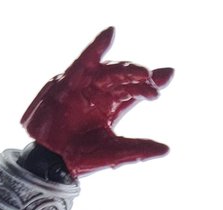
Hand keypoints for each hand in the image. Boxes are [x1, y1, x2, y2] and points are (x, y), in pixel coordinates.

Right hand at [21, 27, 172, 176]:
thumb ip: (140, 148)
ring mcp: (84, 86)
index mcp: (111, 105)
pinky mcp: (69, 82)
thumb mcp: (116, 153)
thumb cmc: (81, 157)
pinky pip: (84, 60)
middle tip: (153, 81)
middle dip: (140, 77)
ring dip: (126, 69)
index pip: (134, 90)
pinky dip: (96, 47)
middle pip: (124, 77)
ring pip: (109, 70)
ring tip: (142, 73)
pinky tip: (110, 34)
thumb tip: (166, 149)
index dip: (149, 83)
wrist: (54, 161)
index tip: (168, 75)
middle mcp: (99, 92)